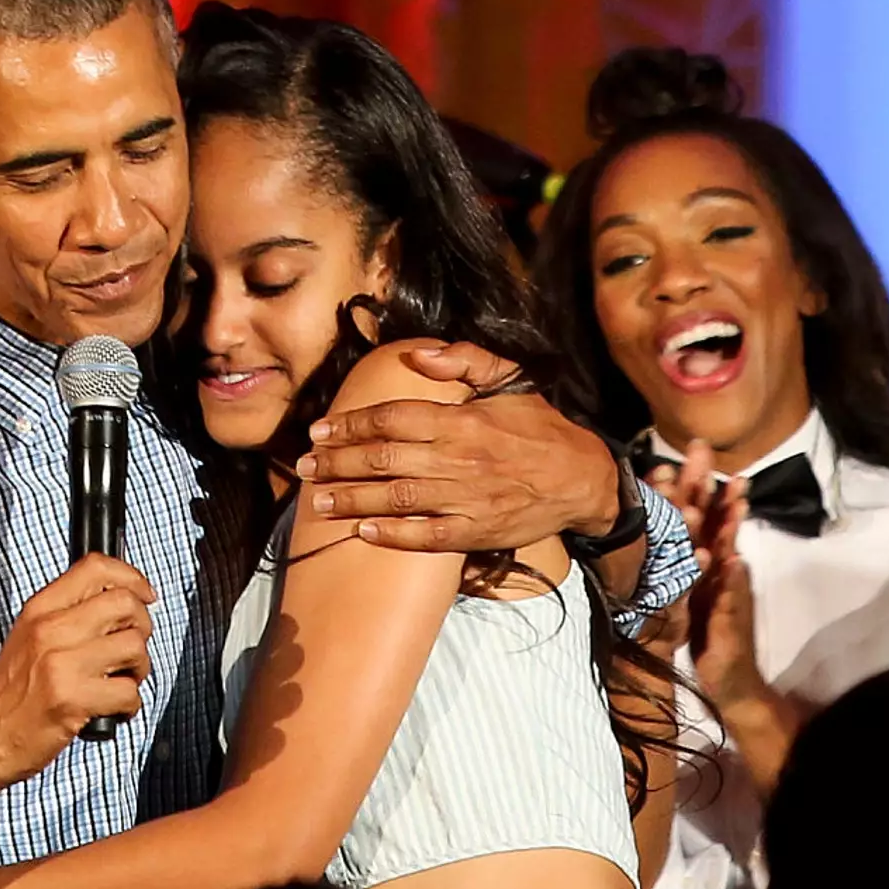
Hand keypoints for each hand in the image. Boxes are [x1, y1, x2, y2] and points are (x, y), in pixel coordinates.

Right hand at [0, 555, 154, 793]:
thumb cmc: (12, 693)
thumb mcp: (29, 637)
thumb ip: (68, 613)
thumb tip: (122, 599)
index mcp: (39, 609)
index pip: (96, 568)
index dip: (132, 578)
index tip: (145, 595)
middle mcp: (49, 630)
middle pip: (125, 603)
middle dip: (142, 627)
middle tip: (131, 649)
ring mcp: (60, 664)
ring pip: (134, 646)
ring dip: (139, 669)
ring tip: (119, 681)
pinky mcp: (72, 700)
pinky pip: (129, 692)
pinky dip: (129, 706)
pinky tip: (112, 709)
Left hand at [295, 341, 618, 551]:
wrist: (583, 479)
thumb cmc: (540, 428)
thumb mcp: (511, 380)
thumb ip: (465, 360)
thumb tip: (416, 353)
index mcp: (462, 419)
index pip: (392, 418)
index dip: (351, 424)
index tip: (320, 430)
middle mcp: (458, 458)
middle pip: (383, 459)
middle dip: (338, 463)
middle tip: (305, 466)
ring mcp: (465, 498)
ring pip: (396, 498)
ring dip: (352, 500)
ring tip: (319, 501)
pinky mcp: (474, 531)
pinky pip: (425, 536)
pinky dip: (392, 534)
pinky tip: (363, 531)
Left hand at [653, 452, 760, 706]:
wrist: (726, 678)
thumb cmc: (704, 632)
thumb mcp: (681, 593)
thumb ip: (675, 563)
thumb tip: (653, 540)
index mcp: (702, 562)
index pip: (695, 518)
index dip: (688, 488)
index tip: (680, 455)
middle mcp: (717, 570)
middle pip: (713, 522)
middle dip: (711, 487)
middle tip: (706, 453)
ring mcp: (727, 592)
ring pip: (727, 551)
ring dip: (728, 524)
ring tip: (732, 496)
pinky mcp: (731, 619)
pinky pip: (730, 596)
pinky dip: (731, 578)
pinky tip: (733, 560)